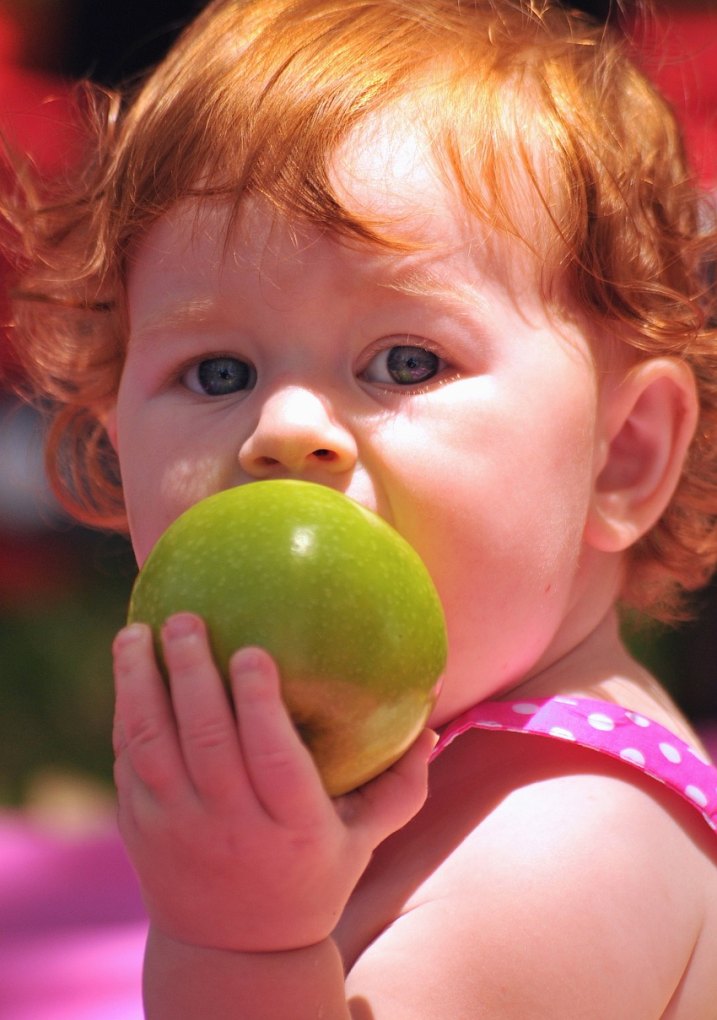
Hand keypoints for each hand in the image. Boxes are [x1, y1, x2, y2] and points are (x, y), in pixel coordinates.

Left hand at [112, 613, 434, 952]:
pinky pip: (129, 762)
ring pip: (152, 746)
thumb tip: (433, 710)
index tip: (251, 651)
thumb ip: (400, 782)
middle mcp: (231, 828)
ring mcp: (179, 830)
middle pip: (206, 741)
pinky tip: (129, 667)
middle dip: (192, 674)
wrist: (235, 951)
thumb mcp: (364, 840)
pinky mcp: (141, 829)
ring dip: (140, 684)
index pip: (273, 759)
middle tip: (186, 620)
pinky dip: (127, 713)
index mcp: (292, 828)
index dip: (259, 705)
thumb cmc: (312, 876)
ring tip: (138, 631)